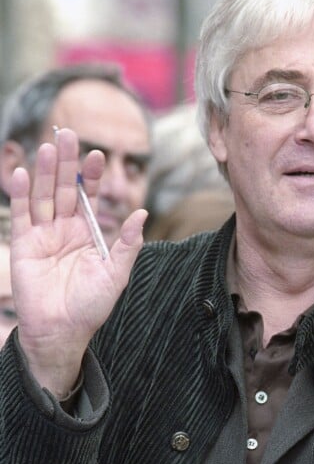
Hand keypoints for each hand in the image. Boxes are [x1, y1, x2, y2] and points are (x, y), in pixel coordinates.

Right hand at [9, 128, 146, 397]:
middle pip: (65, 188)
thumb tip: (143, 213)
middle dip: (67, 162)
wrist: (63, 330)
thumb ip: (128, 243)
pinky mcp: (24, 245)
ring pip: (44, 195)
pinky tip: (22, 174)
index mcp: (88, 232)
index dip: (92, 176)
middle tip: (67, 133)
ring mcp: (43, 234)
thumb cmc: (92, 304)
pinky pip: (22, 215)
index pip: (89, 196)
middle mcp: (65, 228)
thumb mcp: (116, 273)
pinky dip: (20, 195)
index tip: (98, 154)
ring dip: (45, 171)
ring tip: (48, 146)